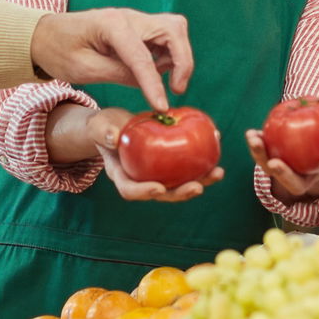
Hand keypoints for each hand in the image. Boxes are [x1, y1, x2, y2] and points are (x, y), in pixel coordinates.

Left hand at [30, 8, 191, 111]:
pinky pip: (165, 36)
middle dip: (183, 60)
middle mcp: (128, 17)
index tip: (162, 107)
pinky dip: (169, 54)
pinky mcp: (137, 28)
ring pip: (174, 29)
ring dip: (179, 56)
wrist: (45, 34)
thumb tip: (149, 84)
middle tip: (176, 90)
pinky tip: (156, 73)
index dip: (154, 84)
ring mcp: (135, 20)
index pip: (142, 56)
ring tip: (167, 83)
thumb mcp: (84, 69)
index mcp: (111, 25)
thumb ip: (119, 74)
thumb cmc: (59, 50)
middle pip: (173, 29)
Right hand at [87, 108, 222, 201]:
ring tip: (217, 173)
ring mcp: (156, 174)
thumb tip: (114, 137)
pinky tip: (216, 152)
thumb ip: (104, 131)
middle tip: (197, 187)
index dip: (144, 192)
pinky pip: (186, 167)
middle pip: (161, 193)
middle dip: (180, 193)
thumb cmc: (105, 127)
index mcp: (121, 175)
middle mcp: (141, 180)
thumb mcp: (101, 125)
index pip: (130, 190)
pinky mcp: (169, 165)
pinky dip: (202, 163)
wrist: (115, 125)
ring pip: (178, 183)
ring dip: (200, 181)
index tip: (159, 188)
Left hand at [247, 104, 318, 200]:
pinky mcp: (277, 169)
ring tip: (256, 141)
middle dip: (285, 177)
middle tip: (275, 164)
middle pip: (297, 185)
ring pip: (275, 175)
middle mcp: (311, 181)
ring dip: (262, 159)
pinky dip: (258, 148)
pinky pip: (265, 160)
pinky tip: (253, 134)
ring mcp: (292, 177)